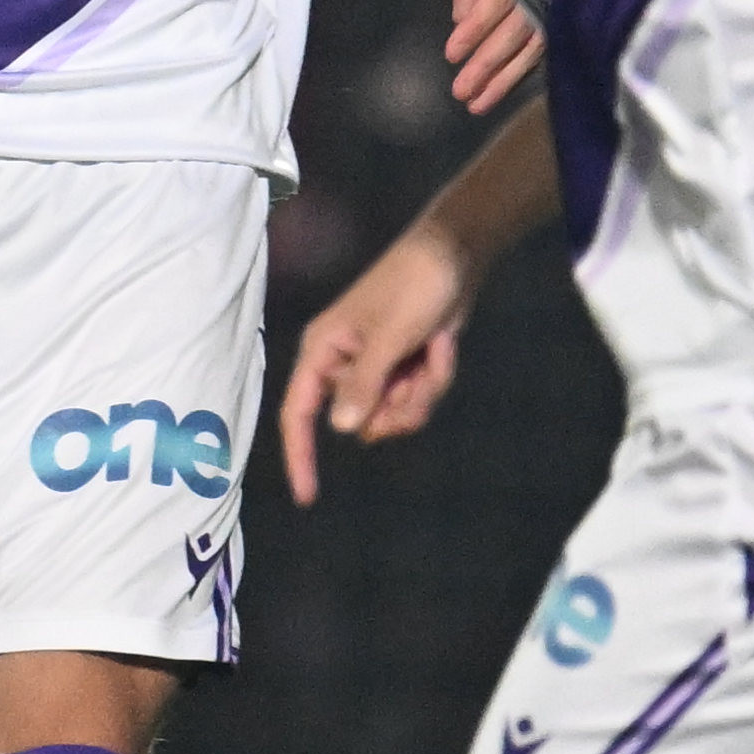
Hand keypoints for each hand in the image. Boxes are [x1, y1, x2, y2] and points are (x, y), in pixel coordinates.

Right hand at [279, 223, 483, 504]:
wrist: (454, 256)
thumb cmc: (414, 286)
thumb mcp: (390, 337)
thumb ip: (365, 384)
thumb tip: (341, 429)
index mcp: (323, 350)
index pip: (299, 412)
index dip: (300, 455)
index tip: (307, 497)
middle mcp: (343, 363)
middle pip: (360, 420)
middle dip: (396, 404)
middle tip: (415, 371)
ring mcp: (375, 367)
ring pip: (394, 414)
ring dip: (422, 392)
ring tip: (434, 351)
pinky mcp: (401, 368)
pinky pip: (415, 399)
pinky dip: (434, 379)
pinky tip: (442, 346)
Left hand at [440, 0, 541, 114]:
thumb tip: (463, 17)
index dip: (479, 28)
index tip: (453, 54)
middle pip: (521, 27)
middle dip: (491, 63)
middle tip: (462, 93)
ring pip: (535, 42)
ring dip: (506, 77)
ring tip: (477, 103)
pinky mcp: (555, 8)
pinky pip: (542, 41)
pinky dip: (523, 66)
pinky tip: (504, 86)